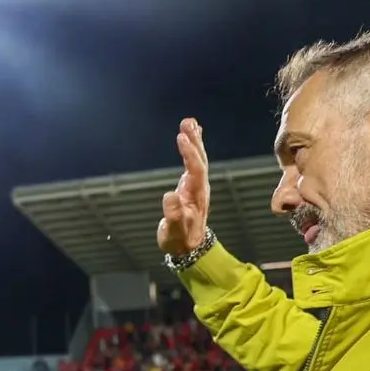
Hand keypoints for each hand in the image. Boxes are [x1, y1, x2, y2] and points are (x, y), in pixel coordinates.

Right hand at [157, 118, 211, 255]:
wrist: (188, 248)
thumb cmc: (180, 239)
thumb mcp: (174, 230)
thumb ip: (174, 215)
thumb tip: (170, 196)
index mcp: (197, 195)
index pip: (196, 170)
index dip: (190, 154)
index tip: (181, 138)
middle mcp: (199, 188)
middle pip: (199, 160)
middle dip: (194, 141)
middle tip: (187, 122)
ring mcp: (195, 186)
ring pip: (197, 159)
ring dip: (194, 141)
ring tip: (189, 122)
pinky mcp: (189, 186)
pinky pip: (192, 163)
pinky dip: (191, 148)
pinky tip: (189, 137)